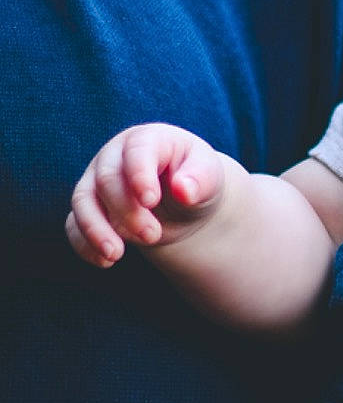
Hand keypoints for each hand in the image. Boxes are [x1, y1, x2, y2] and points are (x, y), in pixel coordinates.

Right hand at [67, 124, 225, 266]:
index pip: (136, 151)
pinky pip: (73, 225)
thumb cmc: (196, 181)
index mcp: (147, 140)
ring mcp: (96, 181)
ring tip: (116, 254)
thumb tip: (184, 190)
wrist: (184, 202)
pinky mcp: (89, 207)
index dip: (139, 174)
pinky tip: (106, 262)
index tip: (151, 200)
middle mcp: (115, 156)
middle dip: (127, 211)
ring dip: (95, 229)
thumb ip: (200, 179)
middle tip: (153, 235)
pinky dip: (84, 245)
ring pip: (82, 201)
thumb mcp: (208, 177)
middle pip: (107, 179)